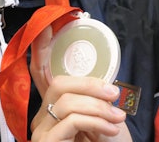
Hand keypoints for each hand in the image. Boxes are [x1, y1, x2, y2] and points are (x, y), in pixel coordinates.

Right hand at [29, 27, 131, 141]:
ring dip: (98, 108)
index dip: (41, 50)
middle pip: (57, 84)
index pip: (41, 73)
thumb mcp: (101, 120)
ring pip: (66, 101)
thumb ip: (93, 101)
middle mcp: (41, 117)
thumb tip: (104, 82)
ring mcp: (40, 132)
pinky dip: (95, 121)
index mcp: (53, 107)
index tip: (46, 26)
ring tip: (118, 119)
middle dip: (88, 84)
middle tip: (113, 95)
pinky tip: (110, 129)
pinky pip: (70, 121)